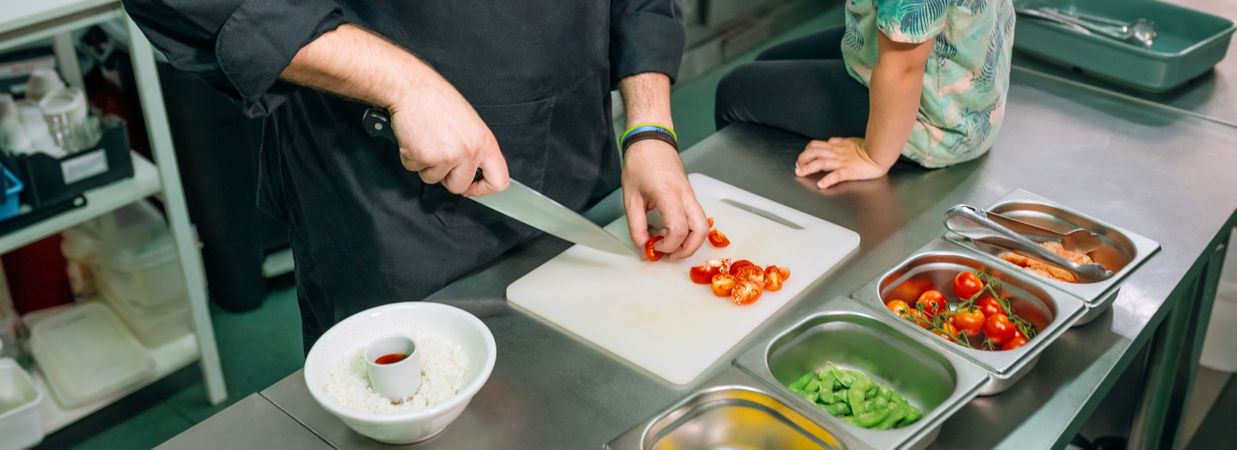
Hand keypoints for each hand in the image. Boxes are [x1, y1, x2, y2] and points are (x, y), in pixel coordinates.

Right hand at [387, 73, 508, 195]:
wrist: (412, 88)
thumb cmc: (437, 100)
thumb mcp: (469, 124)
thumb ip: (475, 149)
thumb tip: (472, 171)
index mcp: (485, 142)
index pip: (499, 181)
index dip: (484, 189)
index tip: (472, 186)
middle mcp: (469, 151)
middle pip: (459, 186)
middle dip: (446, 177)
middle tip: (439, 155)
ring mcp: (448, 156)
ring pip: (433, 179)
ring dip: (426, 165)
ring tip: (427, 140)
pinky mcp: (425, 157)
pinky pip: (414, 169)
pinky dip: (410, 157)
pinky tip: (415, 138)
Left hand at [622, 140, 708, 258]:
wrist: (651, 140)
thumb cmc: (640, 163)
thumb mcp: (630, 197)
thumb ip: (636, 225)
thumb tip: (643, 246)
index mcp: (669, 195)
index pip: (678, 229)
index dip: (668, 245)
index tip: (654, 246)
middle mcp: (685, 196)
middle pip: (700, 231)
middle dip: (687, 249)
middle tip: (668, 255)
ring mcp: (691, 195)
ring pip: (703, 225)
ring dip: (690, 241)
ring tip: (669, 245)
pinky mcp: (690, 195)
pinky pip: (697, 217)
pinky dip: (688, 230)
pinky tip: (669, 229)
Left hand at [794, 137, 891, 188]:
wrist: (880, 152)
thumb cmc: (869, 148)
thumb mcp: (851, 141)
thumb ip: (839, 142)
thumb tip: (830, 141)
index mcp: (837, 147)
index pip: (817, 146)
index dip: (806, 151)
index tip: (802, 157)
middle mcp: (837, 154)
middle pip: (814, 153)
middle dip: (803, 159)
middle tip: (797, 166)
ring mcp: (842, 162)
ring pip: (821, 163)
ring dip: (808, 168)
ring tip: (800, 173)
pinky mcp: (849, 171)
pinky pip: (837, 175)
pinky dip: (828, 180)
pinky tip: (821, 184)